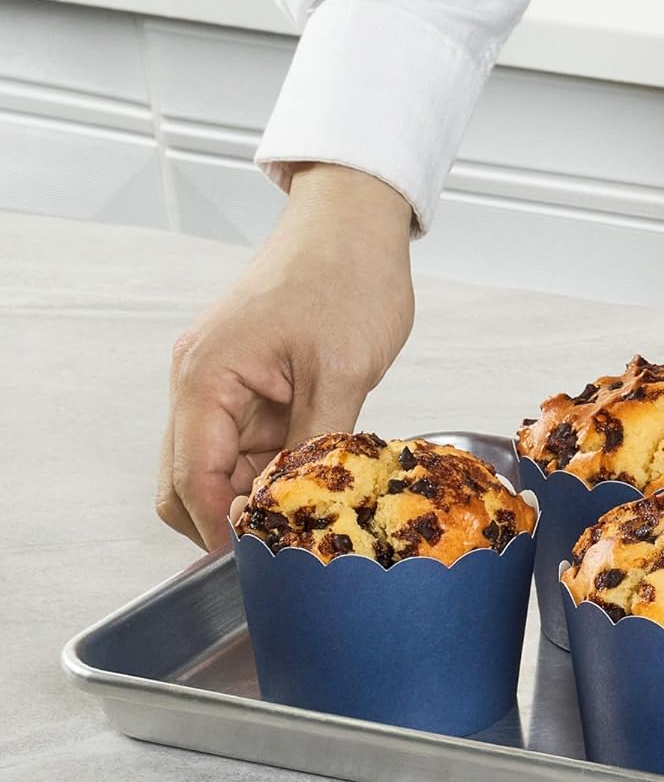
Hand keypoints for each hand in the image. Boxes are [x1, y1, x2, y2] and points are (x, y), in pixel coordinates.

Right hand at [156, 164, 415, 548]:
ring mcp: (224, 381)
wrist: (355, 221)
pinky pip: (250, 440)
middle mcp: (200, 382)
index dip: (222, 528)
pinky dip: (275, 464)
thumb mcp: (342, 371)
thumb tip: (297, 505)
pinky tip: (315, 476)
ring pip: (224, 465)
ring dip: (258, 491)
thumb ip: (315, 444)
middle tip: (286, 542)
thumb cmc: (346, 276)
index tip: (260, 560)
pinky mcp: (252, 379)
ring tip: (311, 510)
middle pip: (191, 480)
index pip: (193, 479)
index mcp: (205, 378)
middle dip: (230, 517)